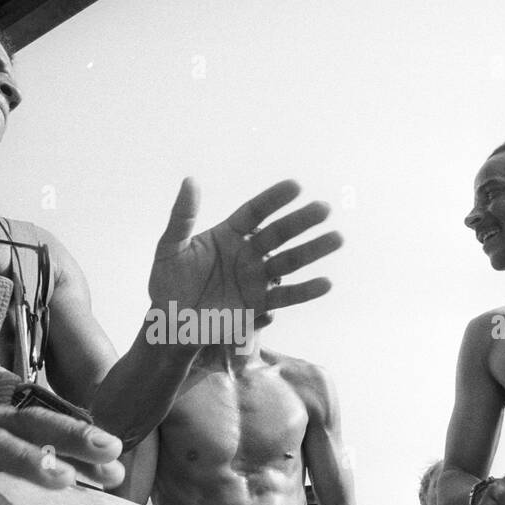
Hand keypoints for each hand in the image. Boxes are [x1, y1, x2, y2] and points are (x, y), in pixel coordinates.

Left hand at [148, 178, 341, 330]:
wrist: (169, 325)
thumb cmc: (167, 284)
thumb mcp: (170, 248)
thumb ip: (182, 217)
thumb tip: (190, 180)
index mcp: (228, 235)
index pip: (255, 212)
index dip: (274, 200)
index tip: (296, 186)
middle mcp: (247, 253)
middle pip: (278, 234)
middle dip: (301, 222)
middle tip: (324, 209)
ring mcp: (255, 279)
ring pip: (289, 261)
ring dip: (313, 250)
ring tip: (337, 239)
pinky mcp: (259, 305)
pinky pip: (286, 296)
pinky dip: (306, 291)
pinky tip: (326, 283)